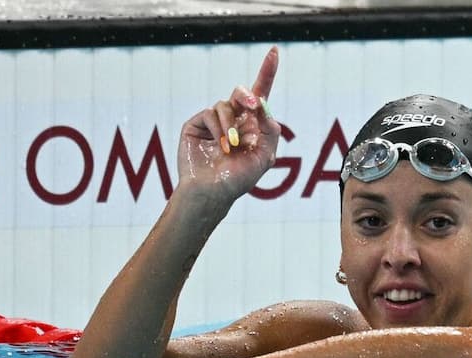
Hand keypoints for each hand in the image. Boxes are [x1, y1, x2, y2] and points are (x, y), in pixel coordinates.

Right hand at [176, 46, 280, 206]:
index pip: (261, 94)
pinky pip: (211, 113)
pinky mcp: (197, 124)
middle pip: (242, 93)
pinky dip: (219, 128)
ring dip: (232, 125)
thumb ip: (269, 130)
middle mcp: (233, 119)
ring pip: (226, 105)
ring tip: (232, 147)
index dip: (267, 73)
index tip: (274, 52)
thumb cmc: (238, 178)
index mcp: (252, 125)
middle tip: (252, 103)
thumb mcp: (264, 156)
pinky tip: (221, 145)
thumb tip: (263, 105)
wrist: (212, 192)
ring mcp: (214, 121)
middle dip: (247, 95)